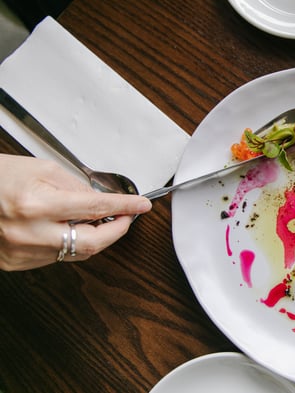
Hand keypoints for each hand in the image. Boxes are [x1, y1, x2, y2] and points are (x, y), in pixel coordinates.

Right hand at [0, 155, 151, 270]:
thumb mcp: (40, 169)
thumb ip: (75, 186)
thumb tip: (102, 202)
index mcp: (35, 204)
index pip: (95, 208)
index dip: (124, 207)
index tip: (142, 205)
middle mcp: (28, 232)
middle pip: (93, 242)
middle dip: (118, 230)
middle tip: (128, 217)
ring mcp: (20, 252)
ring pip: (76, 252)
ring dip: (94, 236)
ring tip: (96, 219)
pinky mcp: (15, 263)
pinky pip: (56, 257)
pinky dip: (70, 243)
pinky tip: (68, 229)